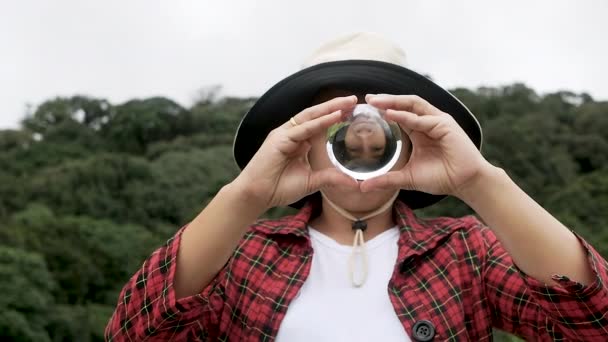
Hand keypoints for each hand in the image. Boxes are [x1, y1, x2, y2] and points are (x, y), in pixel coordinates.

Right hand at [234, 96, 358, 208]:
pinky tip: (335, 116)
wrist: (257, 195)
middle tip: (354, 99)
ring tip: (348, 102)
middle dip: (335, 106)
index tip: (352, 111)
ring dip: (330, 108)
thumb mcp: (312, 182)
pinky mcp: (279, 139)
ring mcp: (284, 134)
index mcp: (298, 141)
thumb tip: (354, 183)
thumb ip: (330, 178)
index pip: (318, 123)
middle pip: (315, 115)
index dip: (334, 116)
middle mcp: (291, 134)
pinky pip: (304, 128)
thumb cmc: (279, 188)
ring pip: (310, 116)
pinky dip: (320, 121)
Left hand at [360, 94, 492, 197]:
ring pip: (413, 105)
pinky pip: (423, 119)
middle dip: (386, 100)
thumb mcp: (407, 178)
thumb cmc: (440, 178)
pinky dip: (406, 116)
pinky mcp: (445, 125)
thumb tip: (362, 188)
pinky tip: (391, 115)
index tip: (364, 108)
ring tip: (376, 102)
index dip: (383, 109)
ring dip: (394, 102)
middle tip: (368, 99)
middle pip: (404, 104)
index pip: (398, 113)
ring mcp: (437, 121)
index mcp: (419, 130)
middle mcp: (428, 122)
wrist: (464, 184)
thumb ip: (386, 180)